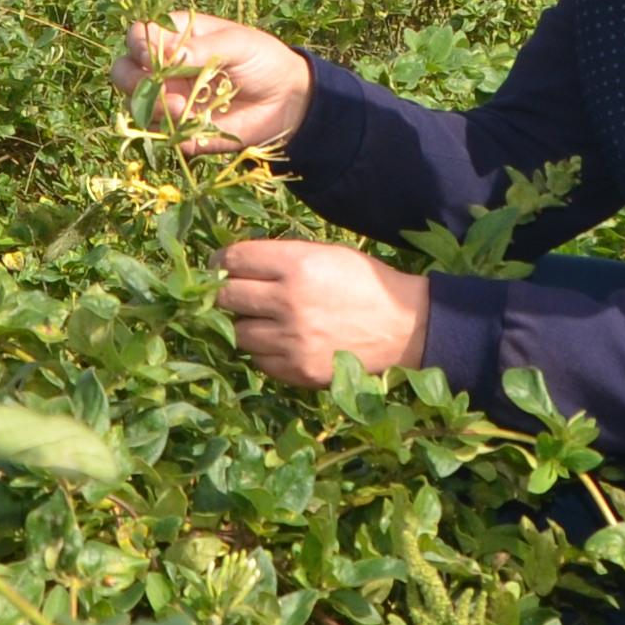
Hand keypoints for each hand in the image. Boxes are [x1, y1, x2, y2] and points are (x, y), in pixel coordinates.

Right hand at [114, 13, 309, 153]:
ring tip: (184, 109)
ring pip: (136, 105)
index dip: (139, 45)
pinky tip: (192, 127)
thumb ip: (205, 48)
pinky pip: (159, 133)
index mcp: (175, 37)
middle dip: (134, 80)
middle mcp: (164, 68)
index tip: (155, 56)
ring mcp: (169, 100)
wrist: (287, 100)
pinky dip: (168, 131)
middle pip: (123, 71)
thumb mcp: (239, 44)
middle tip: (162, 86)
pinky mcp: (179, 129)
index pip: (139, 36)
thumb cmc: (262, 60)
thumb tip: (172, 54)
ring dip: (152, 108)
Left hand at [212, 237, 430, 388]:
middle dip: (226, 292)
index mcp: (297, 265)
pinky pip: (259, 360)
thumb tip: (236, 262)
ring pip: (238, 332)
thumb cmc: (364, 283)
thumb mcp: (327, 255)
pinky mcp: (298, 370)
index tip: (220, 264)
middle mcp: (288, 302)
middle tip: (235, 293)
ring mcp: (292, 340)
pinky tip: (282, 341)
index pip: (234, 259)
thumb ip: (282, 257)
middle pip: (226, 296)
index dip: (221, 260)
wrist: (404, 328)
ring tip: (265, 320)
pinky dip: (264, 350)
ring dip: (246, 324)